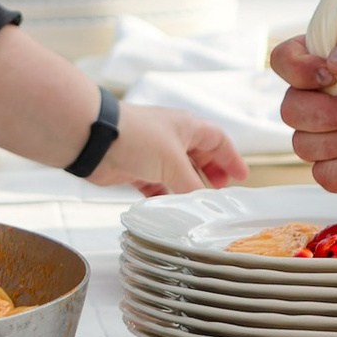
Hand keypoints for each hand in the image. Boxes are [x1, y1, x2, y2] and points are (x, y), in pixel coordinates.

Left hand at [94, 103, 245, 194]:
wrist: (95, 140)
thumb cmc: (138, 138)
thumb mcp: (173, 162)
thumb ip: (191, 184)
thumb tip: (204, 203)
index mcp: (186, 126)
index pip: (217, 139)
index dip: (230, 157)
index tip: (242, 176)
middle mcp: (171, 137)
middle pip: (198, 155)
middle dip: (211, 173)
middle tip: (221, 192)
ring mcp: (152, 153)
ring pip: (177, 172)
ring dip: (188, 188)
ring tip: (199, 206)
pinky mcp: (135, 168)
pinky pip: (156, 185)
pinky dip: (165, 196)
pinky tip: (171, 210)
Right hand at [268, 20, 336, 196]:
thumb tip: (335, 58)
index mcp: (327, 65)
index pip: (284, 60)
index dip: (297, 71)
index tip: (330, 76)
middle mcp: (319, 100)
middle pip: (290, 109)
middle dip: (331, 115)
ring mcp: (326, 137)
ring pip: (303, 147)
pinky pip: (322, 177)